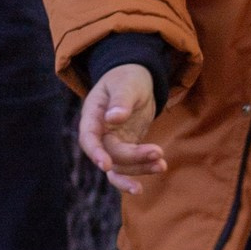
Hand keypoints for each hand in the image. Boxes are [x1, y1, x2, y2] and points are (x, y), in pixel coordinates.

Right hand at [79, 65, 166, 193]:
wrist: (135, 80)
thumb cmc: (127, 78)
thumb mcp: (126, 84)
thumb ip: (120, 100)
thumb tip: (113, 118)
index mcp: (93, 115)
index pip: (89, 138)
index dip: (95, 153)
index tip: (106, 165)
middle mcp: (100, 133)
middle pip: (110, 154)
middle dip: (132, 158)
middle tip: (158, 152)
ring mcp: (113, 143)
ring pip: (120, 166)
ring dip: (140, 168)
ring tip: (162, 165)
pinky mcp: (127, 148)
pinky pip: (130, 166)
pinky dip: (141, 171)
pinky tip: (158, 168)